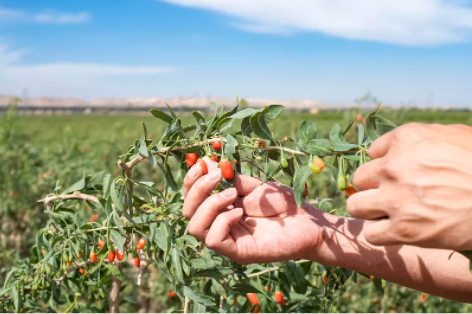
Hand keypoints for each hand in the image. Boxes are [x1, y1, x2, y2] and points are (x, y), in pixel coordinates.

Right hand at [182, 157, 322, 263]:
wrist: (309, 221)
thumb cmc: (283, 204)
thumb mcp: (254, 186)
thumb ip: (229, 179)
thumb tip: (205, 164)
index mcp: (220, 209)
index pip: (191, 199)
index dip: (190, 181)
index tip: (201, 164)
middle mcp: (219, 226)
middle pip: (187, 213)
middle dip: (198, 190)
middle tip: (219, 176)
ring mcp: (228, 241)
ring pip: (195, 228)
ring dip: (209, 205)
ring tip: (233, 194)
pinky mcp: (239, 252)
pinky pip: (215, 240)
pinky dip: (222, 221)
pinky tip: (240, 212)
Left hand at [348, 123, 471, 250]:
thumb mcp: (454, 136)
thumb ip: (420, 138)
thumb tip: (400, 145)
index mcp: (405, 139)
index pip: (372, 152)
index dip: (383, 164)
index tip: (395, 174)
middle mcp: (393, 167)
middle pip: (360, 178)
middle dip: (373, 187)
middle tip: (390, 194)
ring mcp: (396, 199)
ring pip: (356, 205)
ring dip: (368, 210)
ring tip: (386, 213)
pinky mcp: (404, 230)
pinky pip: (371, 234)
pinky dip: (380, 234)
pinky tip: (394, 231)